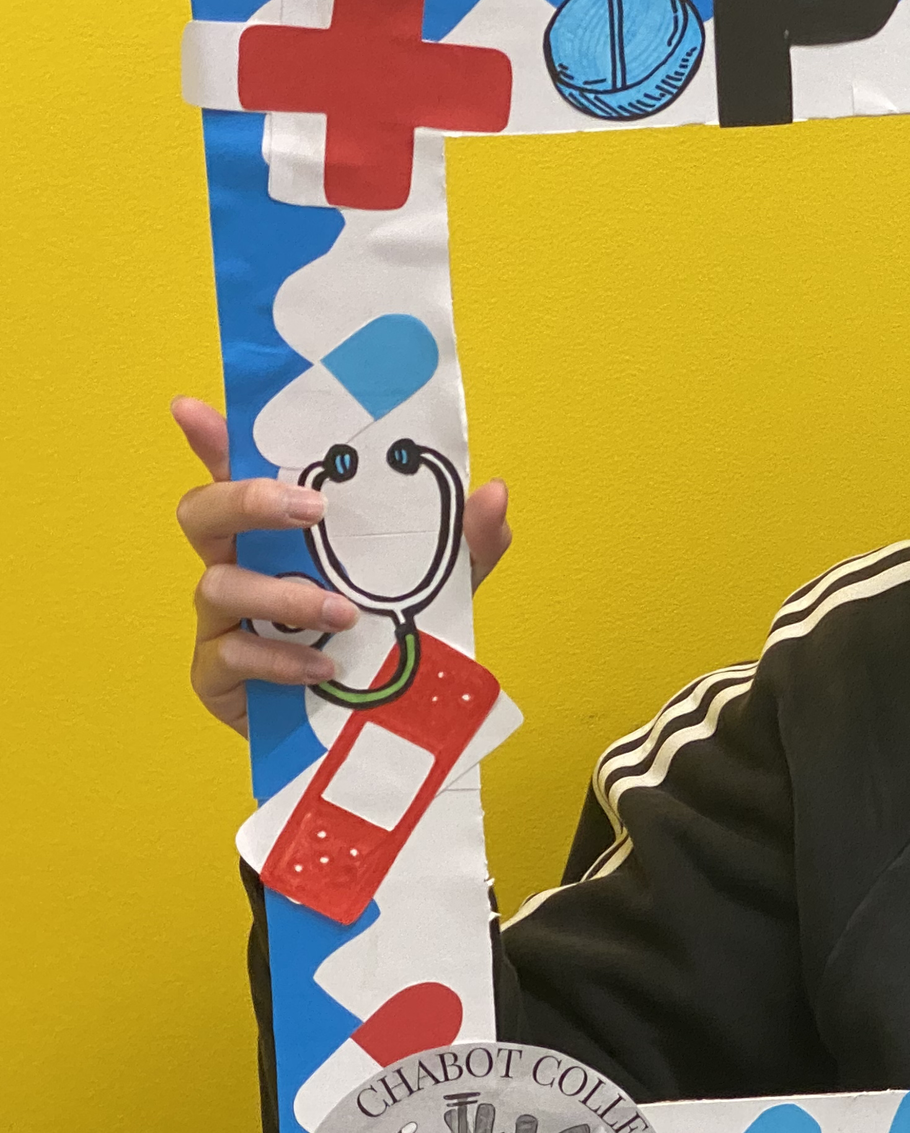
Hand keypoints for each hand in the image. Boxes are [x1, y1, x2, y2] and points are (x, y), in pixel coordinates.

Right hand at [173, 397, 511, 735]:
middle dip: (247, 500)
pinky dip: (278, 659)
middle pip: (202, 512)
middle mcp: (240, 563)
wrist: (378, 724)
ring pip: (218, 586)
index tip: (193, 408)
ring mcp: (222, 620)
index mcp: (281, 529)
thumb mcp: (444, 584)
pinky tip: (321, 666)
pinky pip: (229, 657)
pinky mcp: (217, 675)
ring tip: (343, 614)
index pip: (236, 471)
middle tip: (312, 509)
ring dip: (285, 596)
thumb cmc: (393, 634)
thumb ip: (468, 540)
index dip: (211, 439)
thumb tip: (494, 492)